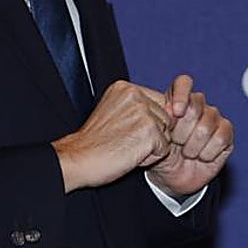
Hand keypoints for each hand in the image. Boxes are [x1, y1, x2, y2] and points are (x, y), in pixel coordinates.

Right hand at [52, 79, 173, 191]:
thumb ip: (138, 107)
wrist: (77, 159)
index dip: (147, 123)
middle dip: (151, 134)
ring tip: (126, 147)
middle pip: (165, 118)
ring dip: (151, 146)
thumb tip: (169, 111)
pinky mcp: (149, 132)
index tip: (126, 131)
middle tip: (124, 141)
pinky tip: (130, 155)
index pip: (158, 103)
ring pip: (166, 134)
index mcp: (126, 88)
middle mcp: (136, 95)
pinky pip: (164, 149)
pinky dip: (150, 158)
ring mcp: (143, 112)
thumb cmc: (94, 143)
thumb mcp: (114, 112)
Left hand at [145, 74, 233, 197]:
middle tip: (175, 143)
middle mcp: (198, 105)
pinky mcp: (226, 133)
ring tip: (186, 153)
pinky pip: (220, 138)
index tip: (175, 112)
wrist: (172, 178)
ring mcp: (214, 118)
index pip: (183, 83)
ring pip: (206, 126)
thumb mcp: (153, 137)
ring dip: (192, 147)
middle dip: (181, 131)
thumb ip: (159, 120)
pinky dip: (207, 153)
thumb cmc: (161, 154)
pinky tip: (201, 157)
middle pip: (194, 107)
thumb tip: (170, 110)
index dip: (181, 95)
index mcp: (178, 100)